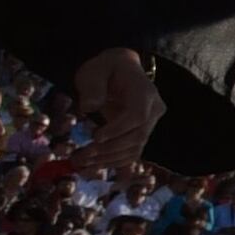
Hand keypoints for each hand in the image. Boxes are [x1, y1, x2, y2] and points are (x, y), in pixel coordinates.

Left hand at [64, 50, 162, 170]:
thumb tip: (89, 107)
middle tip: (82, 155)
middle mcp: (153, 110)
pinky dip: (112, 162)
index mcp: (145, 92)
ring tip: (81, 162)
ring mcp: (149, 125)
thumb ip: (93, 87)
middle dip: (109, 149)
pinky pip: (131, 153)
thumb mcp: (95, 70)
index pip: (138, 115)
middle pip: (137, 136)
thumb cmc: (106, 69)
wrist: (120, 71)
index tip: (95, 136)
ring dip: (108, 159)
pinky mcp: (140, 135)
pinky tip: (93, 165)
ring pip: (134, 148)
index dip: (118, 129)